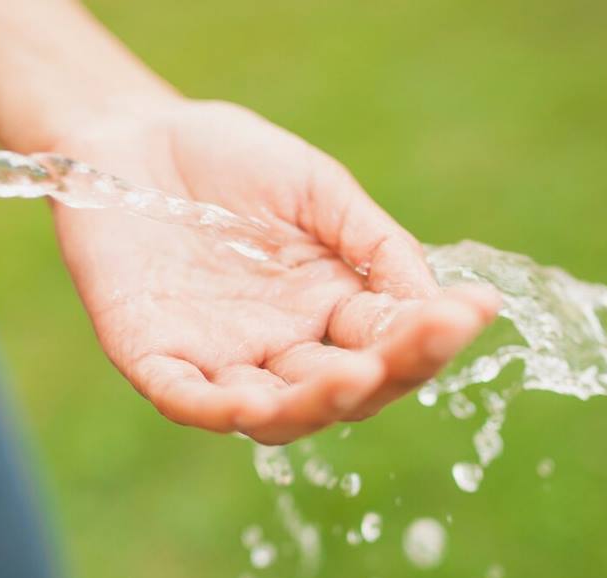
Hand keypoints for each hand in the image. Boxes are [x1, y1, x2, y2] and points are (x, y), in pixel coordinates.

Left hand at [50, 99, 497, 444]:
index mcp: (333, 308)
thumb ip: (374, 244)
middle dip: (380, 373)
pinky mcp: (154, 356)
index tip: (473, 309)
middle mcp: (285, 347)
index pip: (393, 342)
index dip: (432, 335)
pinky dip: (214, 406)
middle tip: (399, 350)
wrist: (133, 138)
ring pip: (275, 412)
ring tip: (346, 381)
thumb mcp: (318, 189)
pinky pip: (185, 397)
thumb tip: (438, 302)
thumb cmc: (230, 161)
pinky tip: (246, 403)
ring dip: (310, 405)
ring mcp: (221, 358)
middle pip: (344, 391)